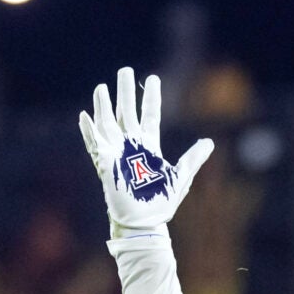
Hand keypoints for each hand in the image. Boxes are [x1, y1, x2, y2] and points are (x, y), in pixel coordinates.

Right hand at [77, 66, 214, 234]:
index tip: (153, 79)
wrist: (144, 222)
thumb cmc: (161, 204)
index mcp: (149, 147)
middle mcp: (132, 146)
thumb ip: (193, 159)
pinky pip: (94, 144)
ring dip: (104, 105)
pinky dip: (88, 131)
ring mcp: (117, 153)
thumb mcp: (181, 177)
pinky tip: (84, 116)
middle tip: (125, 70)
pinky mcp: (105, 164)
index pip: (150, 115)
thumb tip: (209, 142)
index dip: (151, 97)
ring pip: (108, 123)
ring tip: (102, 87)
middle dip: (125, 91)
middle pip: (127, 112)